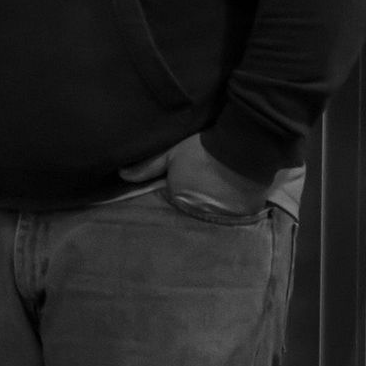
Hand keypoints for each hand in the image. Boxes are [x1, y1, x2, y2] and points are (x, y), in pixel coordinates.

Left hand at [120, 133, 269, 216]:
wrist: (241, 148)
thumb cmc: (202, 149)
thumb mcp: (171, 154)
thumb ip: (147, 167)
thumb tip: (122, 175)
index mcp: (178, 200)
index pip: (173, 200)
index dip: (178, 187)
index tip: (185, 176)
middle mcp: (198, 214)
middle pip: (193, 208)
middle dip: (195, 198)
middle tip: (204, 179)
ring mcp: (222, 217)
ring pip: (213, 213)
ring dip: (214, 204)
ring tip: (220, 185)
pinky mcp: (243, 216)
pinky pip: (235, 215)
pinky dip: (233, 206)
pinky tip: (235, 192)